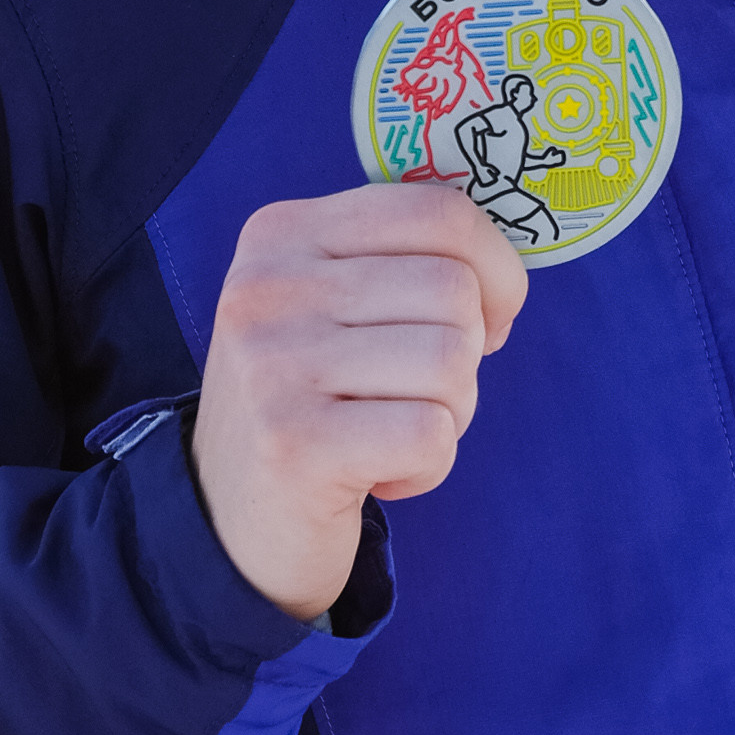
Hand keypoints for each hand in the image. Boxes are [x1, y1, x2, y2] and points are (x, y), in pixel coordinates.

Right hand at [190, 183, 527, 623]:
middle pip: (452, 290)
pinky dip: (430, 465)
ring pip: (449, 360)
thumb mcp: (332, 306)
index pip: (436, 212)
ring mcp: (273, 364)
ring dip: (449, 413)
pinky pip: (430, 433)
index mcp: (284, 233)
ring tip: (391, 434)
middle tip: (413, 395)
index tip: (488, 319)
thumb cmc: (310, 402)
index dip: (495, 267)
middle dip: (465, 354)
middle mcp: (268, 286)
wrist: (230, 522)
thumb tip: (505, 283)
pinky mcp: (294, 444)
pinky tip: (382, 474)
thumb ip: (406, 265)